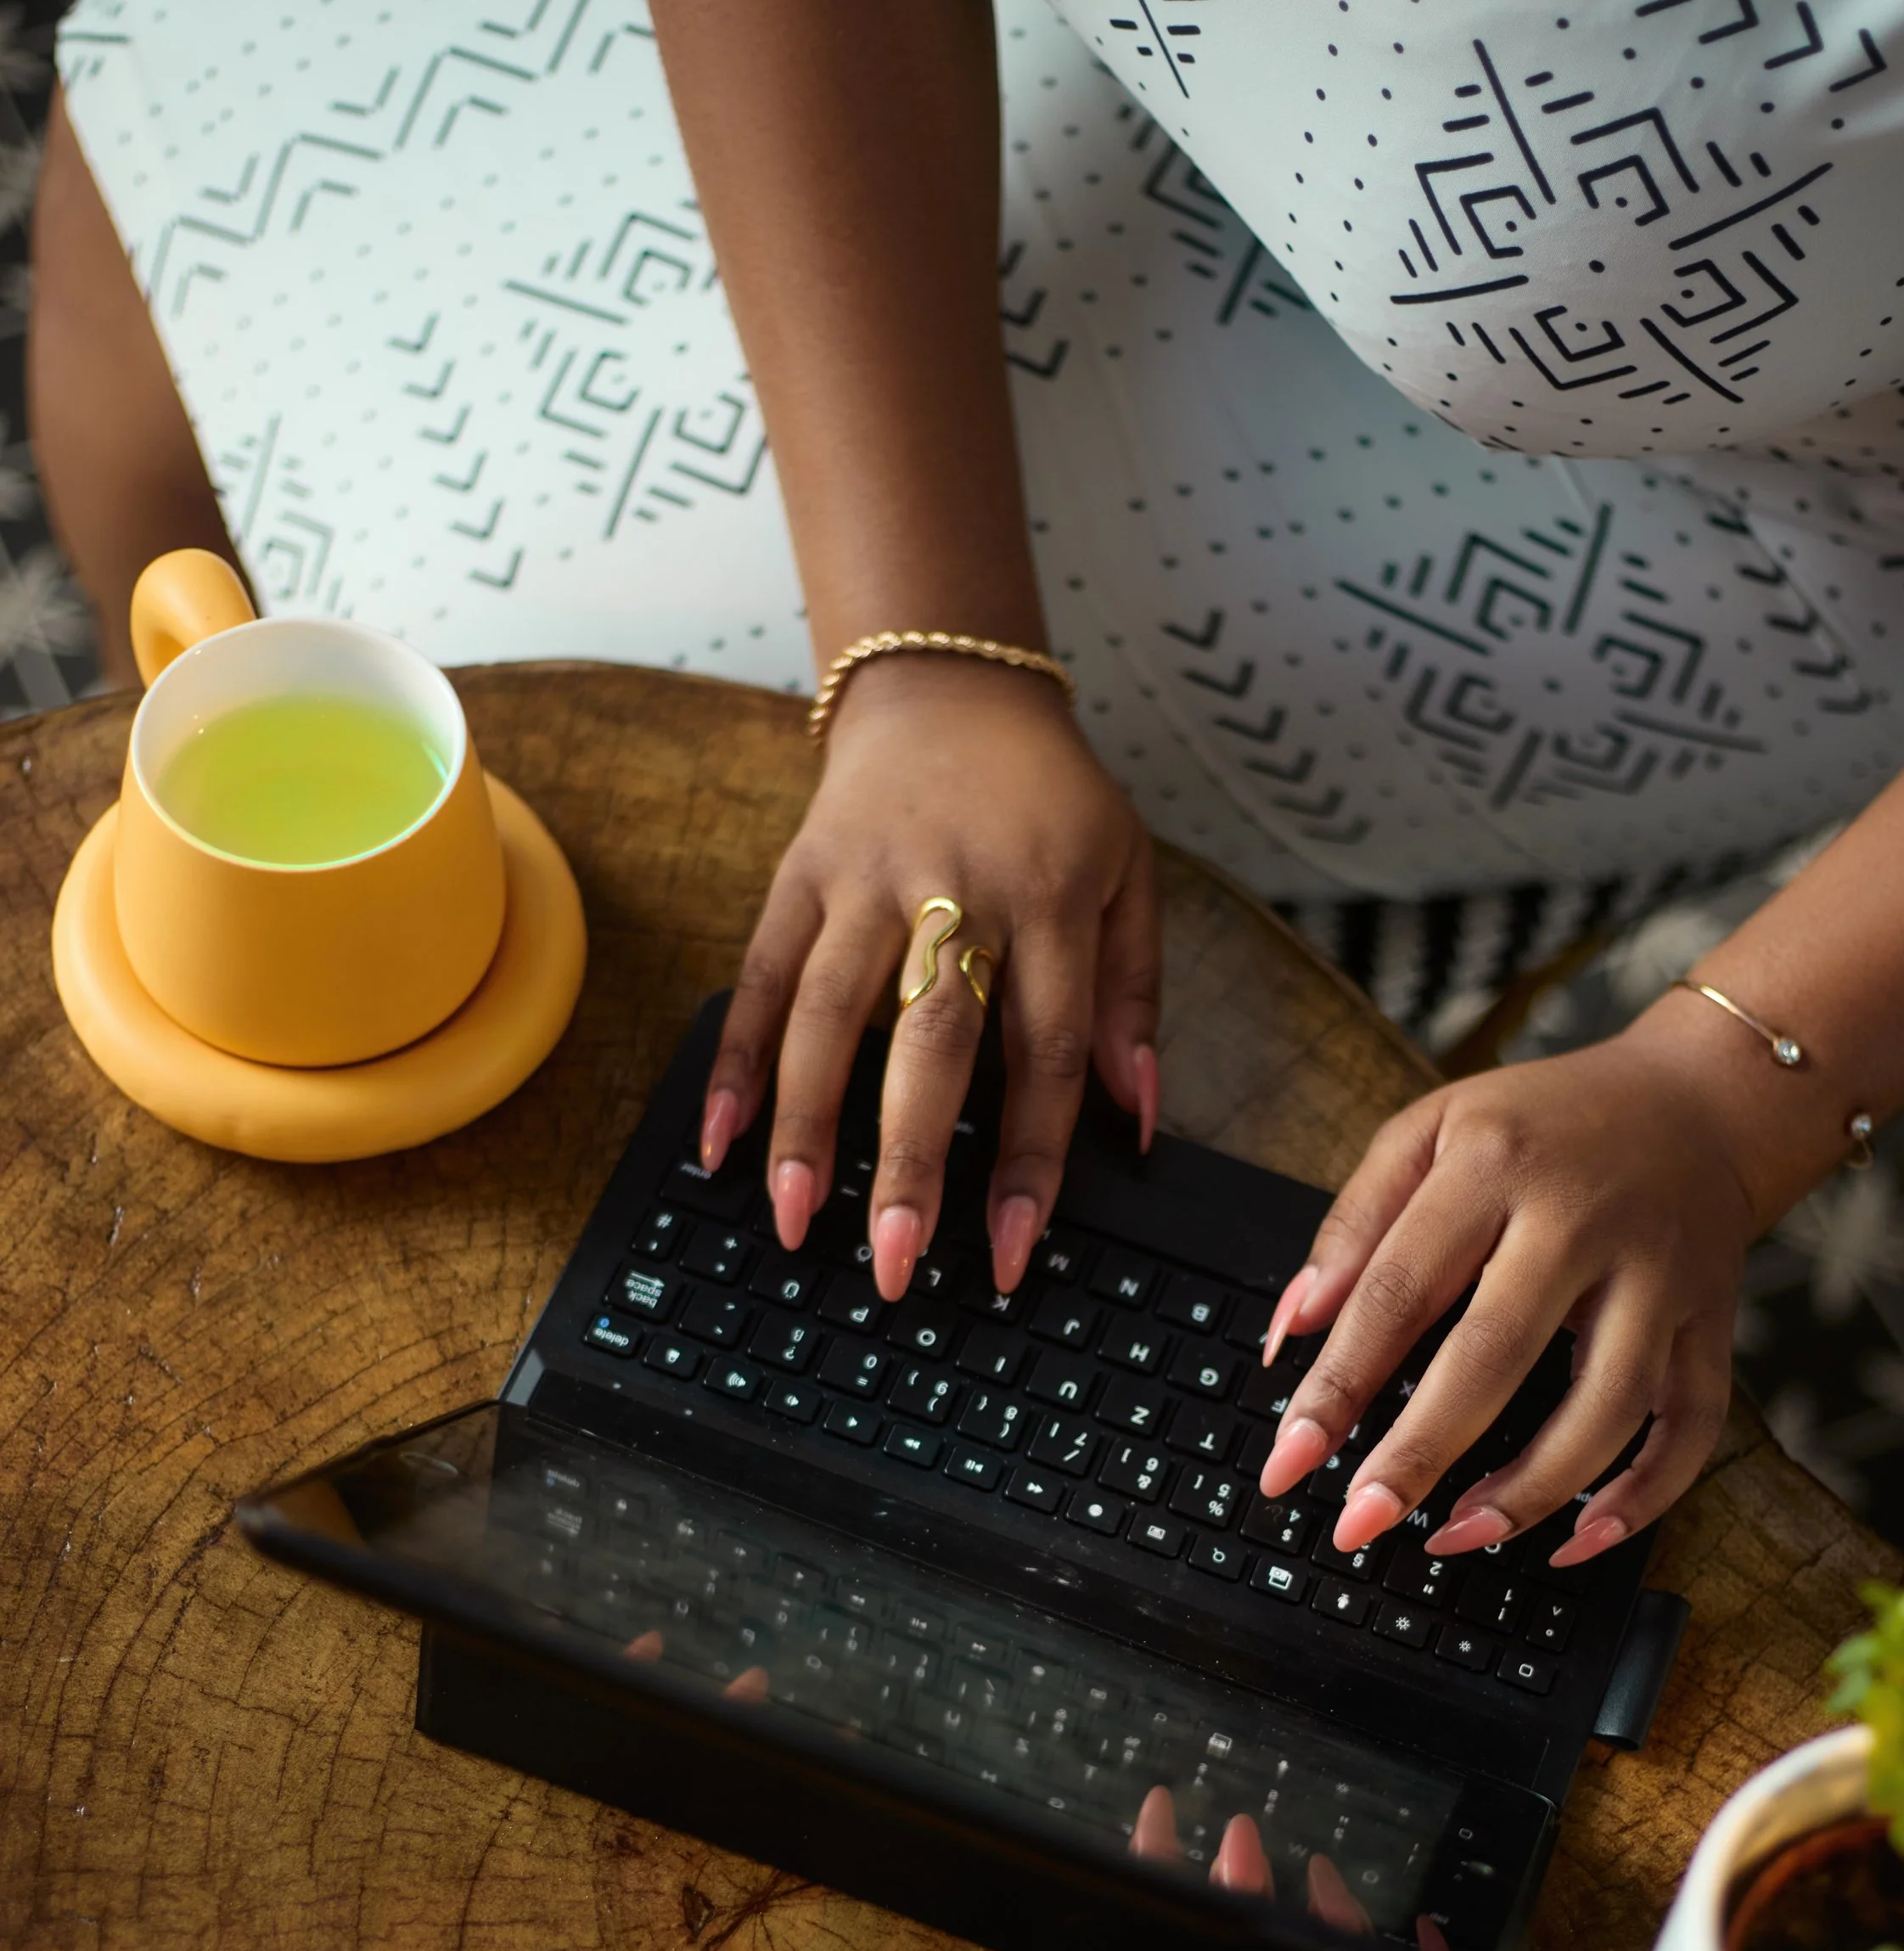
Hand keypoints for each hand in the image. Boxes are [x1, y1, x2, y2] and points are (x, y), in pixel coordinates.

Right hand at [700, 660, 1159, 1295]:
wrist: (949, 685)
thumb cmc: (1049, 801)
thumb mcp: (1129, 875)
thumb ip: (1133, 997)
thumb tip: (1138, 1117)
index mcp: (1052, 899)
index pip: (1042, 1052)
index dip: (1027, 1160)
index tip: (1009, 1253)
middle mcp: (957, 889)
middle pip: (929, 1043)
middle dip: (908, 1162)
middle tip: (895, 1264)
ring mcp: (866, 881)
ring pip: (827, 1017)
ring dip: (806, 1128)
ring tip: (796, 1222)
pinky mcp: (800, 874)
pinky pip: (759, 978)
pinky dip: (736, 1063)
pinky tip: (718, 1144)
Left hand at [1255, 1026, 1759, 1569]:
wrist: (1697, 1102)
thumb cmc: (1542, 1128)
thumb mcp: (1430, 1131)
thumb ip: (1353, 1226)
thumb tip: (1288, 1333)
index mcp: (1495, 1166)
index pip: (1399, 1290)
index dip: (1338, 1385)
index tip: (1288, 1460)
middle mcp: (1582, 1222)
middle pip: (1495, 1356)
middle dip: (1419, 1454)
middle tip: (1359, 1523)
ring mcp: (1659, 1277)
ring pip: (1605, 1407)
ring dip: (1530, 1491)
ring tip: (1456, 1537)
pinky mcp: (1712, 1324)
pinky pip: (1692, 1428)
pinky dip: (1643, 1498)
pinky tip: (1579, 1540)